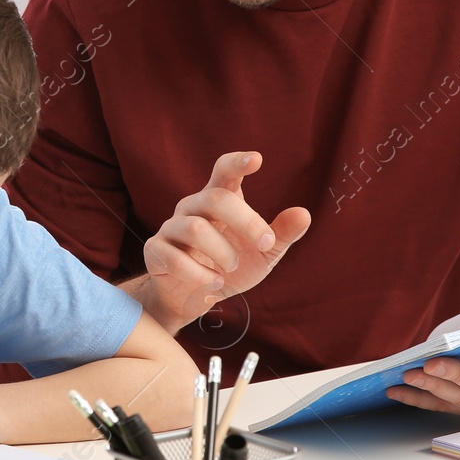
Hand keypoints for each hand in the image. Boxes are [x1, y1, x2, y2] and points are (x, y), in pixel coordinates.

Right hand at [138, 151, 310, 333]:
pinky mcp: (155, 251)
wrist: (191, 299)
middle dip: (246, 221)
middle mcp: (192, 208)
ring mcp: (171, 228)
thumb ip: (280, 234)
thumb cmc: (228, 269)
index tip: (256, 160)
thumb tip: (304, 214)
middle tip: (265, 243)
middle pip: (215, 198)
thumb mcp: (261, 255)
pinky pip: (174, 258)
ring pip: (195, 228)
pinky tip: (214, 284)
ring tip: (231, 269)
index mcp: (218, 201)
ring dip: (222, 252)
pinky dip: (200, 274)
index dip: (237, 163)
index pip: (224, 172)